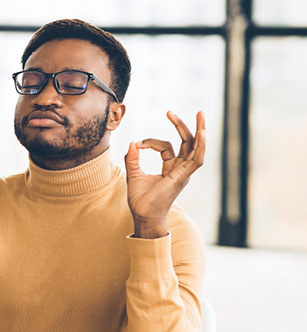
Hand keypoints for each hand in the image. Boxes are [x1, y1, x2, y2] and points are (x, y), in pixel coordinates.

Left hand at [124, 111, 205, 238]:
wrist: (143, 216)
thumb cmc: (140, 201)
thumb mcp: (133, 176)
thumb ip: (132, 160)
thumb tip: (132, 143)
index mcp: (170, 168)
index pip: (165, 147)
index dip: (150, 142)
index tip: (137, 144)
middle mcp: (180, 169)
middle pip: (186, 143)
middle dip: (181, 126)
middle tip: (170, 112)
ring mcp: (184, 173)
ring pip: (195, 147)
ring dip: (198, 130)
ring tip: (200, 114)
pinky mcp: (183, 177)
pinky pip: (197, 159)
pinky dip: (200, 145)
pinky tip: (201, 132)